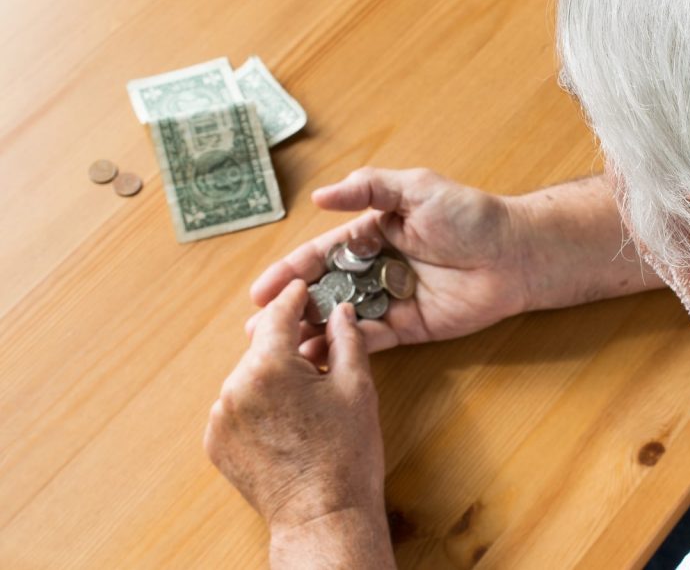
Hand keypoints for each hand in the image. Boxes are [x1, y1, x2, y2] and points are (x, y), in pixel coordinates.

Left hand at [204, 280, 390, 561]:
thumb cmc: (344, 457)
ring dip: (274, 377)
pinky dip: (259, 405)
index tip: (302, 288)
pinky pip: (238, 407)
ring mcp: (221, 418)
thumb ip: (346, 339)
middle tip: (318, 350)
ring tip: (308, 398)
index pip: (279, 314)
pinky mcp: (217, 444)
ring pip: (250, 377)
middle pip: (263, 347)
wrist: (322, 516)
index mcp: (269, 366)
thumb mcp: (356, 387)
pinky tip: (288, 421)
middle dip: (289, 344)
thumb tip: (340, 312)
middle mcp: (235, 387)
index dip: (294, 297)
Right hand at [249, 167, 532, 353]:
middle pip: (326, 291)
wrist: (515, 254)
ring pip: (344, 319)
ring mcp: (392, 299)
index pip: (323, 255)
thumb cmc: (471, 215)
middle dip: (291, 310)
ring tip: (279, 352)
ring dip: (311, 333)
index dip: (291, 272)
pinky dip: (346, 347)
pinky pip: (373, 339)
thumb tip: (319, 197)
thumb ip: (369, 188)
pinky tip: (319, 357)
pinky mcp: (411, 327)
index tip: (260, 292)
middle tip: (256, 332)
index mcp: (374, 234)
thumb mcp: (416, 188)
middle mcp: (377, 268)